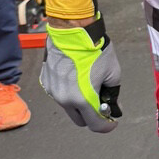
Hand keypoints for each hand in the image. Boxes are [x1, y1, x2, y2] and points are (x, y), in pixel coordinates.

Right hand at [40, 15, 121, 131]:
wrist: (72, 32)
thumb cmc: (94, 50)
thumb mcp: (113, 72)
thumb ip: (112, 93)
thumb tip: (111, 104)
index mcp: (82, 99)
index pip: (95, 124)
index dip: (106, 126)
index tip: (111, 122)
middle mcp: (64, 99)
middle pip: (80, 119)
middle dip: (92, 115)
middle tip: (101, 105)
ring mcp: (53, 91)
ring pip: (69, 107)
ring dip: (79, 103)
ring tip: (87, 86)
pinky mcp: (46, 82)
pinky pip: (59, 94)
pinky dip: (68, 92)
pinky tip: (75, 77)